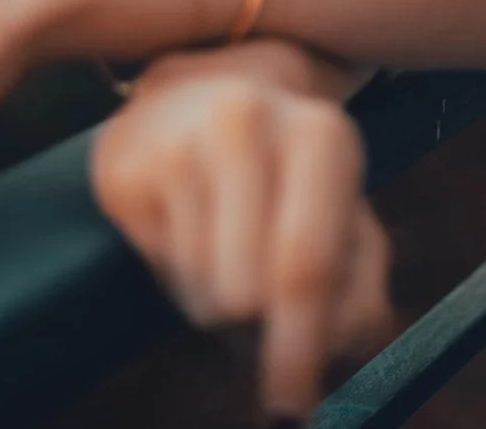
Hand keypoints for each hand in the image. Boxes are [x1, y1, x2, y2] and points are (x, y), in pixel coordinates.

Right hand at [92, 43, 394, 417]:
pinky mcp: (124, 170)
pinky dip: (182, 278)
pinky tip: (195, 231)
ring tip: (233, 255)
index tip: (293, 409)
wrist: (205, 89)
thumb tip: (339, 351)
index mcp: (321, 134)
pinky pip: (159, 272)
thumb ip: (361, 290)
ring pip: (202, 294)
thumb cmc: (292, 171)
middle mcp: (247, 124)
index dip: (298, 350)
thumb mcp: (346, 214)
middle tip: (264, 330)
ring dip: (221, 307)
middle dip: (257, 334)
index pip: (305, 266)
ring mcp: (176, 142)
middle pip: (247, 296)